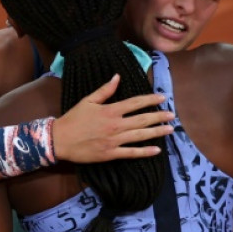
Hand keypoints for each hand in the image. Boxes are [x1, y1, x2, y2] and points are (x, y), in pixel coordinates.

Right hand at [53, 74, 174, 162]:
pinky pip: (131, 153)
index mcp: (110, 111)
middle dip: (159, 116)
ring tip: (169, 129)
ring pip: (140, 136)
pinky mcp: (111, 154)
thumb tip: (117, 77)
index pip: (135, 103)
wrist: (60, 140)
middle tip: (172, 115)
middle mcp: (115, 125)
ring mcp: (114, 141)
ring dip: (157, 132)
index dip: (150, 100)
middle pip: (142, 119)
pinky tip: (157, 150)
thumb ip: (105, 90)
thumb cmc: (73, 119)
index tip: (162, 98)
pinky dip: (145, 152)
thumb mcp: (88, 101)